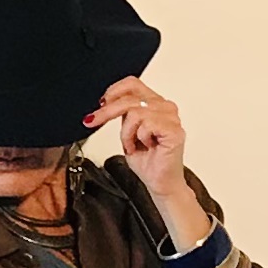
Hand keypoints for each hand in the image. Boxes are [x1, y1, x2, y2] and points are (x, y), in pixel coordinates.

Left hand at [82, 76, 186, 200]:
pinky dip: (138, 138)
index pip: (133, 84)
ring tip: (132, 145)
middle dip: (107, 111)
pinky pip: (145, 125)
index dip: (114, 91)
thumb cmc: (148, 161)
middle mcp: (164, 107)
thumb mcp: (127, 131)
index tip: (100, 103)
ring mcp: (171, 117)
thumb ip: (123, 113)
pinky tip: (145, 146)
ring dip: (126, 132)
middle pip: (130, 97)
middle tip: (94, 120)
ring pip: (134, 112)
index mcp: (155, 103)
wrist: (160, 183)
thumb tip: (106, 101)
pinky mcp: (173, 130)